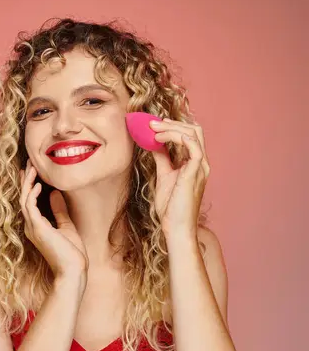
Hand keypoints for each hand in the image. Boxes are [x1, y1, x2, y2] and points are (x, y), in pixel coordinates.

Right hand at [19, 160, 87, 276]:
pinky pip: (30, 207)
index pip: (29, 202)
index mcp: (37, 227)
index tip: (31, 171)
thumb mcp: (67, 227)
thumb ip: (59, 211)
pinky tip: (38, 185)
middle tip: (29, 163)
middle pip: (24, 198)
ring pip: (24, 200)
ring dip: (28, 183)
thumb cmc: (72, 254)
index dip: (29, 186)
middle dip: (26, 180)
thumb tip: (55, 193)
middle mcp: (31, 226)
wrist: (73, 271)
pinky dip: (32, 194)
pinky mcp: (38, 228)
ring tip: (31, 168)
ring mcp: (33, 228)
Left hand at [149, 118, 209, 238]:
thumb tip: (152, 143)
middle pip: (194, 130)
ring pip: (193, 135)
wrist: (176, 227)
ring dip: (171, 128)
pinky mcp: (195, 173)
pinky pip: (194, 148)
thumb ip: (162, 159)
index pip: (189, 135)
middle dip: (172, 123)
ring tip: (153, 130)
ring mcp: (200, 167)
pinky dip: (180, 138)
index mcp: (194, 163)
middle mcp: (200, 163)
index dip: (172, 125)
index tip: (153, 124)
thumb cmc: (171, 207)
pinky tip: (162, 137)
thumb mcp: (163, 176)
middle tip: (151, 123)